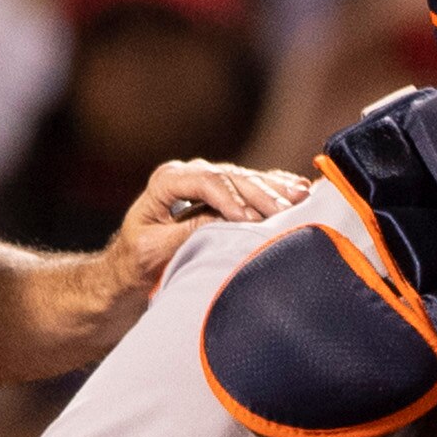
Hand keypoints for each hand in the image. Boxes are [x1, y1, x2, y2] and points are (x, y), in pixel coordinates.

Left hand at [107, 158, 310, 295]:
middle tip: (287, 211)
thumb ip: (189, 230)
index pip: (206, 182)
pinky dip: (277, 187)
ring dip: (276, 189)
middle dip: (262, 194)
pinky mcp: (223, 190)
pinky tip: (299, 188)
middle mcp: (188, 173)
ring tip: (302, 197)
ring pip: (247, 179)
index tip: (250, 219)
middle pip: (232, 178)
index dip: (231, 198)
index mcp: (166, 181)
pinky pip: (253, 184)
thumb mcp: (156, 248)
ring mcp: (207, 179)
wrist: (133, 263)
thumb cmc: (137, 258)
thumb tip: (227, 220)